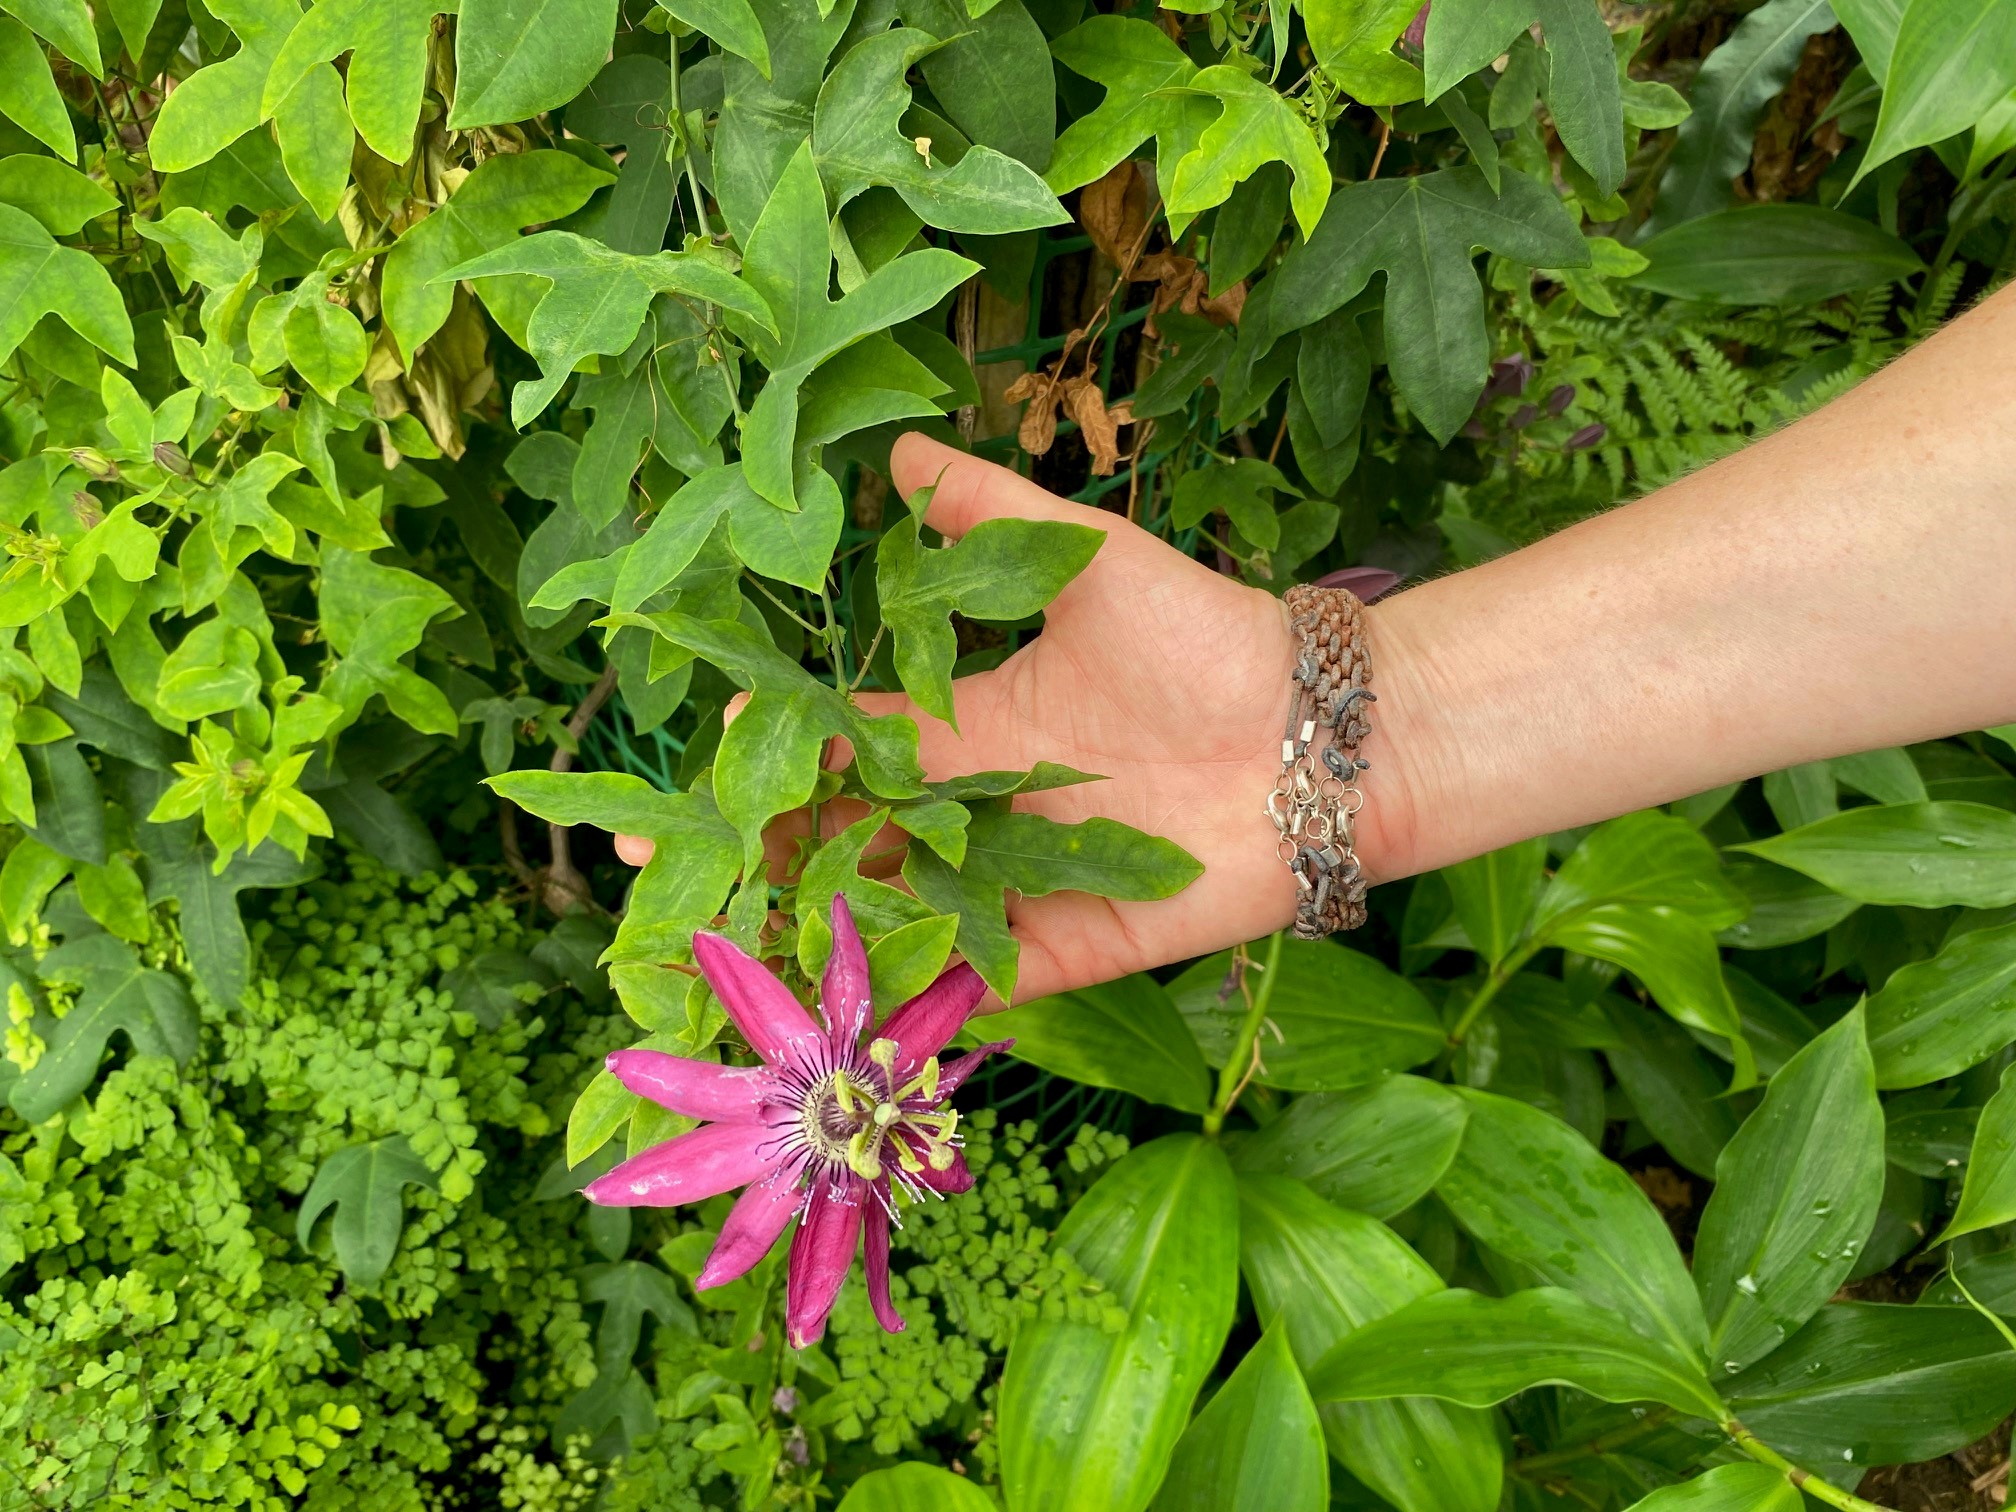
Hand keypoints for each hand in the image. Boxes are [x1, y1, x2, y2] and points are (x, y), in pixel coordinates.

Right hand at [617, 433, 1422, 1003]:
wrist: (1317, 737)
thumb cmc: (1203, 638)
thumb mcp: (1085, 557)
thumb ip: (989, 513)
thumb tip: (893, 447)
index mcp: (970, 727)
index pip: (845, 746)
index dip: (771, 749)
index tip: (697, 748)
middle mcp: (979, 812)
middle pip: (847, 841)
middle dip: (758, 852)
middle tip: (658, 869)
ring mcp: (1015, 886)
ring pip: (893, 916)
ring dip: (813, 930)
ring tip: (722, 945)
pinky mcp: (1064, 950)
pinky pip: (971, 983)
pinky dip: (907, 1000)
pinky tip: (828, 1014)